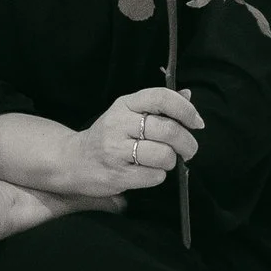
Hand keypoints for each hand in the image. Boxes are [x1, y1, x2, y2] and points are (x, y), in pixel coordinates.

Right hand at [70, 87, 201, 195]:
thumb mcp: (128, 114)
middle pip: (168, 130)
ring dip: (171, 161)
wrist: (73, 160)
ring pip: (164, 155)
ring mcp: (116, 150)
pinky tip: (147, 172)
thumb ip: (159, 105)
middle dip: (187, 143)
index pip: (161, 97)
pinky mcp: (117, 174)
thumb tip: (188, 95)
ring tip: (162, 161)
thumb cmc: (109, 136)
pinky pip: (154, 176)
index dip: (186, 110)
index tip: (196, 123)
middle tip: (189, 150)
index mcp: (125, 104)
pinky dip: (158, 176)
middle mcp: (119, 123)